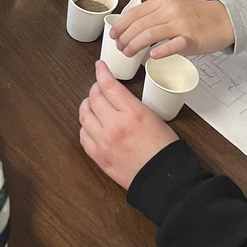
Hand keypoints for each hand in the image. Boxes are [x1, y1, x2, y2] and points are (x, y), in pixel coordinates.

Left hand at [79, 60, 177, 188]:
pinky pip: (83, 136)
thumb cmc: (163, 150)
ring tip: (92, 104)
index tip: (99, 67)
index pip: (109, 85)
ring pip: (84, 115)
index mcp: (132, 113)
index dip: (102, 72)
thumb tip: (117, 98)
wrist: (163, 178)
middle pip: (94, 97)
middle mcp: (115, 125)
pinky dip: (85, 126)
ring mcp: (104, 141)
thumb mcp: (153, 117)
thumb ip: (132, 106)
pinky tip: (91, 125)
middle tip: (98, 87)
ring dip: (87, 106)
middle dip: (95, 88)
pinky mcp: (99, 156)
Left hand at [111, 0, 234, 59]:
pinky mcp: (190, 39)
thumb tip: (133, 26)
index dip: (120, 24)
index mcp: (164, 1)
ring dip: (134, 46)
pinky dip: (160, 51)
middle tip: (119, 46)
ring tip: (128, 53)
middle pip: (138, 24)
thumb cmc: (198, 17)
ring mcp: (180, 24)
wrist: (225, 19)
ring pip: (149, 35)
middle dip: (124, 38)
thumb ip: (155, 13)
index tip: (114, 33)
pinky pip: (172, 45)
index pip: (134, 12)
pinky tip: (152, 56)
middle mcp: (170, 10)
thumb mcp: (173, 7)